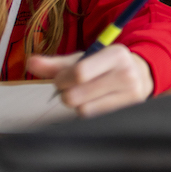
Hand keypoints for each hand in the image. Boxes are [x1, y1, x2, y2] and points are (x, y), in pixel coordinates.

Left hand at [26, 44, 153, 116]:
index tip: (60, 79)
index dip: (62, 80)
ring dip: (76, 104)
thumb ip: (56, 63)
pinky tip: (93, 102)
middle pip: (76, 95)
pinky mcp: (129, 110)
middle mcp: (126, 73)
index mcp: (115, 54)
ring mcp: (130, 94)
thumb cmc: (104, 66)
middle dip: (66, 93)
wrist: (140, 75)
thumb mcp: (84, 59)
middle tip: (71, 88)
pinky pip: (92, 117)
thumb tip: (30, 62)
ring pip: (83, 110)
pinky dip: (86, 111)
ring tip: (84, 95)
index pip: (78, 73)